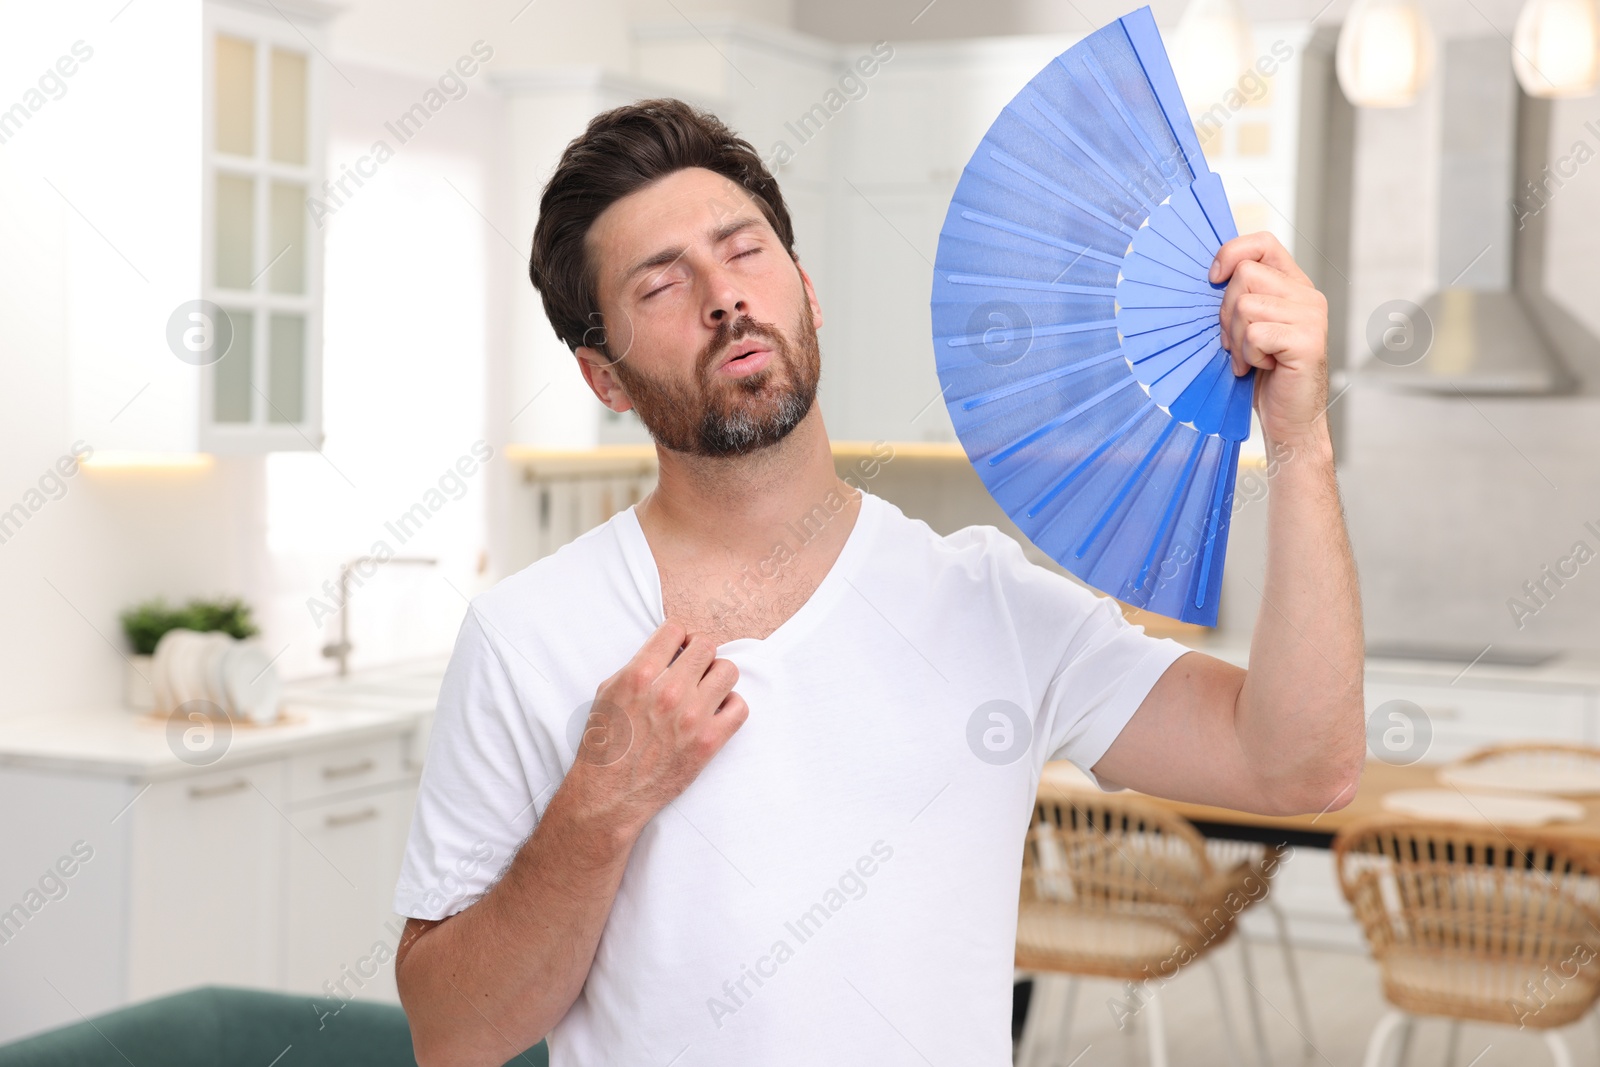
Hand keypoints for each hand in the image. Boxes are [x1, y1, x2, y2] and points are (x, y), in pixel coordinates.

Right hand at [565, 620, 746, 836]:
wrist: (609, 795)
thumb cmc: (605, 743)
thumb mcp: (608, 693)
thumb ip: (638, 666)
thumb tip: (667, 651)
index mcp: (640, 674)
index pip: (676, 628)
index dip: (679, 636)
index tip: (678, 648)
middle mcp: (669, 692)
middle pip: (707, 646)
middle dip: (700, 653)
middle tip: (694, 668)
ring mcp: (692, 717)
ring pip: (728, 671)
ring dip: (718, 676)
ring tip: (706, 690)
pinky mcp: (709, 742)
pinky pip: (740, 707)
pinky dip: (731, 706)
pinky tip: (715, 713)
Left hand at [1210, 232, 1330, 450]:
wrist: (1289, 420)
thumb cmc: (1263, 377)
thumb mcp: (1246, 328)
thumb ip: (1239, 298)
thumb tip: (1206, 276)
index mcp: (1293, 286)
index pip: (1261, 243)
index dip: (1230, 254)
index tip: (1212, 280)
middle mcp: (1307, 295)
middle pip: (1244, 275)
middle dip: (1225, 313)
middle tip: (1236, 343)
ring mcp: (1311, 316)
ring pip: (1245, 306)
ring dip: (1237, 339)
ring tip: (1251, 358)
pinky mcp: (1307, 341)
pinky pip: (1255, 334)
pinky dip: (1248, 356)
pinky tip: (1262, 368)